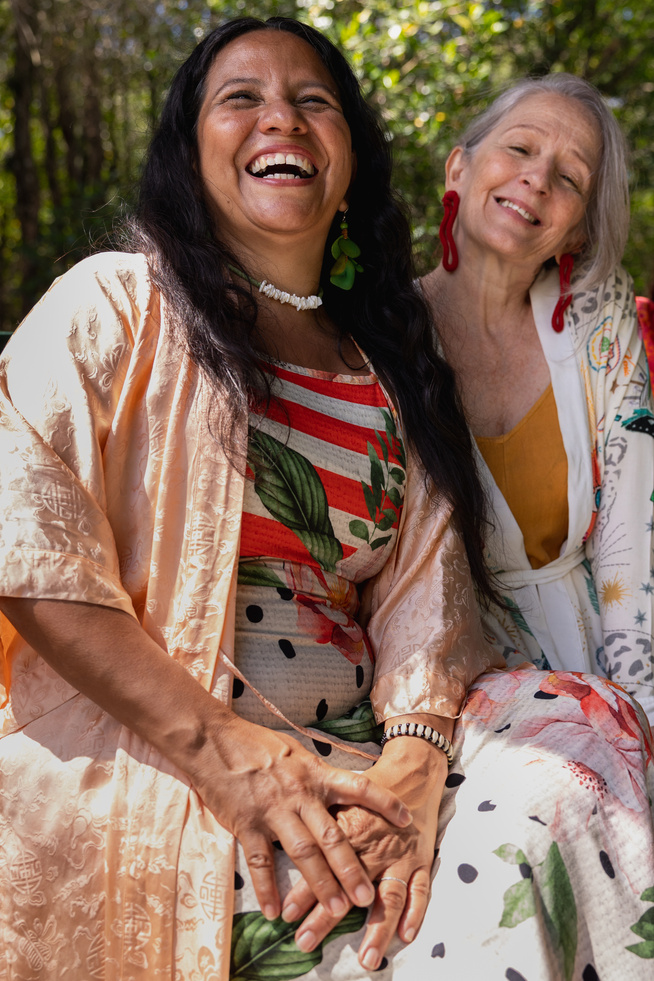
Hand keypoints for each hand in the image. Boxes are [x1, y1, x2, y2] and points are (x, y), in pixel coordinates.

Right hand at [0, 599, 410, 929]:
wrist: (213, 740)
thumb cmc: (256, 744)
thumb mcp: (295, 751)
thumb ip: (318, 774)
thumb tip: (343, 790)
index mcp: (314, 773)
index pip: (358, 787)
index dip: (384, 804)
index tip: (406, 820)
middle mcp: (298, 794)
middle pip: (332, 836)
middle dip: (353, 868)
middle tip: (368, 896)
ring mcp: (272, 811)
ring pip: (303, 853)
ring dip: (322, 884)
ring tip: (338, 909)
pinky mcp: (246, 825)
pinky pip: (259, 862)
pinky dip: (266, 888)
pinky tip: (274, 911)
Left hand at [280, 722, 449, 968]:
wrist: (410, 773)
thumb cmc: (365, 789)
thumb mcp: (336, 798)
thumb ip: (310, 821)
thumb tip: (272, 836)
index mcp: (347, 828)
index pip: (322, 863)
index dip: (303, 889)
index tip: (285, 914)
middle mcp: (373, 845)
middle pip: (349, 886)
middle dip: (327, 917)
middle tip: (306, 943)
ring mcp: (399, 856)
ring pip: (389, 896)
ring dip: (378, 929)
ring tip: (366, 958)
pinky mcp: (421, 860)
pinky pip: (421, 891)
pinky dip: (417, 914)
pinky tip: (406, 937)